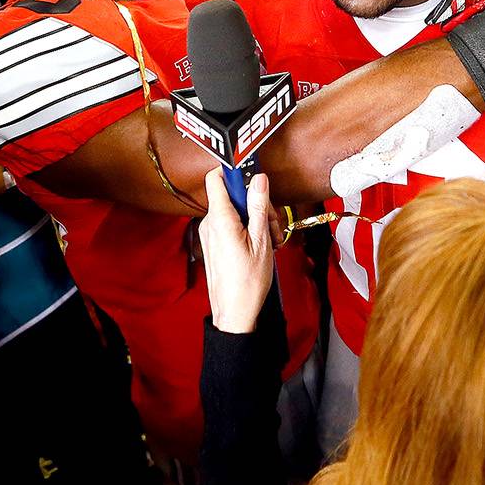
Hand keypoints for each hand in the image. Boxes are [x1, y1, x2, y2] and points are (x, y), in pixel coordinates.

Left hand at [199, 168, 275, 333]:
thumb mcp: (261, 241)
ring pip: (235, 212)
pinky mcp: (214, 243)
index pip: (217, 178)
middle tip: (274, 223)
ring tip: (271, 240)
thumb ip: (259, 206)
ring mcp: (210, 234)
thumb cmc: (247, 282)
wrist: (235, 313)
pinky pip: (231, 225)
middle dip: (256, 204)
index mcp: (220, 219)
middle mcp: (210, 223)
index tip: (253, 173)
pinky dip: (248, 230)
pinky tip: (262, 245)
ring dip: (256, 220)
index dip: (234, 171)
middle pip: (233, 196)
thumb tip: (258, 179)